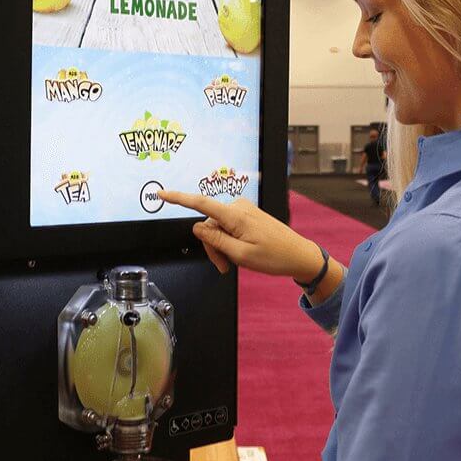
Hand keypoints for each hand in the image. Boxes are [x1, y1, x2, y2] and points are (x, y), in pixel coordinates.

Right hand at [157, 190, 321, 280]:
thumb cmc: (275, 256)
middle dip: (212, 247)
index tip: (162, 194)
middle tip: (224, 266)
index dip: (178, 199)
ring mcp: (243, 210)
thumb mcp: (240, 254)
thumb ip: (215, 240)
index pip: (200, 204)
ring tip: (234, 263)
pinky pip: (227, 228)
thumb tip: (197, 228)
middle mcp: (238, 208)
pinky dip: (229, 243)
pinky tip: (240, 254)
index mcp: (235, 215)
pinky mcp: (246, 215)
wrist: (299, 255)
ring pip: (217, 229)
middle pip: (208, 226)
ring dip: (221, 247)